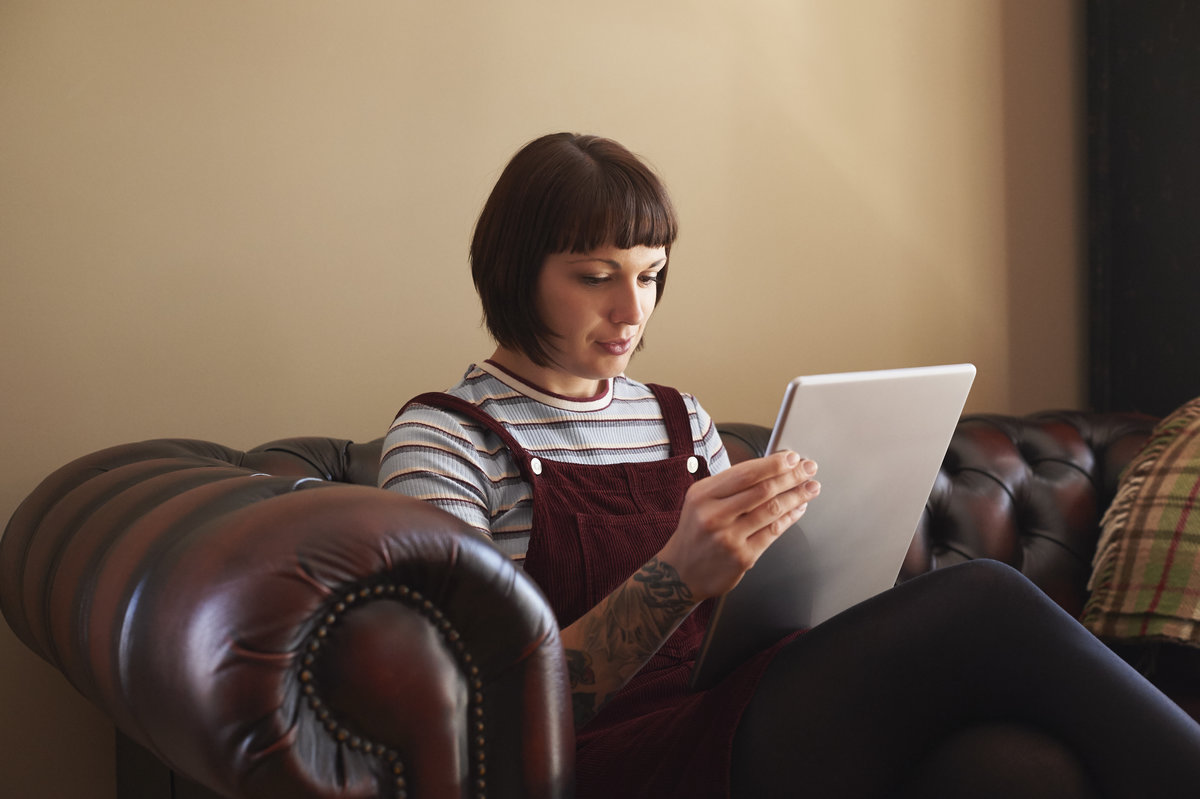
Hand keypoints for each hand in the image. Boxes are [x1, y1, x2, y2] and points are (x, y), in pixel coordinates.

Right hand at [657, 451, 819, 600]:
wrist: (680, 573)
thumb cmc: (696, 532)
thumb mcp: (700, 501)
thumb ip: (730, 486)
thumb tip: (770, 469)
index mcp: (703, 495)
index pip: (745, 473)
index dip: (772, 464)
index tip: (791, 457)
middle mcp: (714, 515)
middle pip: (762, 490)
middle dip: (791, 476)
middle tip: (809, 468)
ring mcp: (729, 538)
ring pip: (772, 511)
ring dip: (796, 496)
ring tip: (811, 487)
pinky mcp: (742, 557)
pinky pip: (773, 533)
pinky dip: (790, 518)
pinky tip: (799, 509)